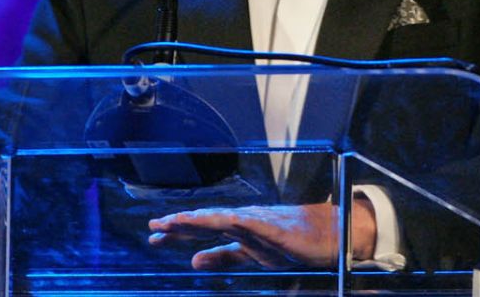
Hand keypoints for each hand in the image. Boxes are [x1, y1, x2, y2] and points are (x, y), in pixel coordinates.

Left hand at [147, 198, 375, 269]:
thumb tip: (194, 260)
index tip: (153, 235)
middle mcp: (243, 221)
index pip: (201, 229)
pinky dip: (240, 222)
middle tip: (154, 226)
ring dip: (202, 219)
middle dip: (180, 223)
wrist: (326, 233)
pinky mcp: (277, 229)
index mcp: (235, 229)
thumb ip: (223, 257)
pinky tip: (226, 220)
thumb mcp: (251, 255)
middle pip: (206, 221)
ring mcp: (259, 222)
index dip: (177, 232)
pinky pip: (256, 225)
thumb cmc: (289, 242)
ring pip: (225, 219)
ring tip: (181, 220)